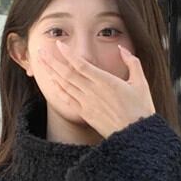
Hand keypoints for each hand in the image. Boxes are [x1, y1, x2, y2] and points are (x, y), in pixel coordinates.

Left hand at [38, 40, 156, 137]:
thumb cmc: (141, 109)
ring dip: (51, 73)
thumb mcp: (141, 83)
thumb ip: (132, 63)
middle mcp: (92, 92)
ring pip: (65, 85)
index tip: (58, 44)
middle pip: (67, 73)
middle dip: (52, 61)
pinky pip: (68, 100)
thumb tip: (122, 49)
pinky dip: (58, 90)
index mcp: (106, 81)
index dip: (68, 54)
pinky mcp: (85, 114)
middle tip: (40, 51)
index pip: (81, 64)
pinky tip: (52, 83)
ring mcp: (87, 104)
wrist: (135, 135)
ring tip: (41, 63)